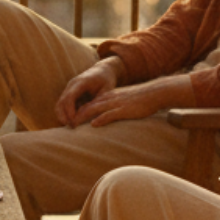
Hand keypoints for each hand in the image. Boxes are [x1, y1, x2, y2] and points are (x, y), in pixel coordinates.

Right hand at [54, 59, 120, 126]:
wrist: (103, 70)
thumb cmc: (106, 80)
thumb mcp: (107, 90)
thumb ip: (99, 101)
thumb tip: (93, 115)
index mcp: (81, 82)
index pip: (70, 96)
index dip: (70, 110)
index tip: (73, 122)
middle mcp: (72, 84)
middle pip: (61, 100)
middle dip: (63, 115)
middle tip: (70, 127)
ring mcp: (69, 88)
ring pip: (60, 103)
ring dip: (62, 115)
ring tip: (70, 126)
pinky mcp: (69, 93)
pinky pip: (63, 104)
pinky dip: (65, 113)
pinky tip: (71, 122)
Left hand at [68, 75, 191, 127]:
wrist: (154, 93)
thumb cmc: (140, 100)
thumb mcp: (123, 102)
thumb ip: (112, 109)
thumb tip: (104, 120)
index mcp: (107, 97)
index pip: (87, 104)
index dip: (76, 112)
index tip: (68, 121)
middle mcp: (108, 99)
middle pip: (87, 106)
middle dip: (75, 116)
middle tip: (65, 125)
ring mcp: (115, 103)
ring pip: (95, 109)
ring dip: (83, 118)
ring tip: (73, 126)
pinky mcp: (124, 109)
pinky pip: (110, 114)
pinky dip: (101, 119)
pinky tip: (94, 125)